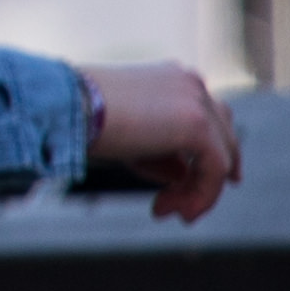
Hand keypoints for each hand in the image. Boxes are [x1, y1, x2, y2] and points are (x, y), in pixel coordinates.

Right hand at [80, 60, 244, 221]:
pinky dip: (201, 196)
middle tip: (181, 209)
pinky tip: (174, 211)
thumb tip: (184, 176)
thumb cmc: (83, 120)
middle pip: (222, 136)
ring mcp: (197, 101)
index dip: (202, 157)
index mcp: (174, 78)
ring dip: (199, 190)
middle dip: (204, 176)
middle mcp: (191, 83)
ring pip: (222, 156)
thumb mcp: (130, 138)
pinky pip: (215, 170)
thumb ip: (163, 153)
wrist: (67, 106)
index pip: (206, 119)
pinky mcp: (197, 124)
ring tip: (167, 212)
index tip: (180, 188)